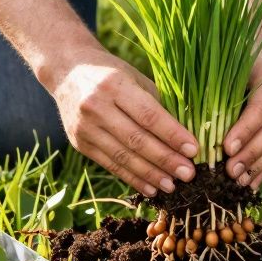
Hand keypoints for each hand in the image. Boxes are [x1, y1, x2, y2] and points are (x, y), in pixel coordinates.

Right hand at [47, 50, 197, 196]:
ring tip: (172, 185)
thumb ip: (158, 103)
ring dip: (150, 174)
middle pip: (136, 139)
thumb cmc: (111, 73)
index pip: (148, 115)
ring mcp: (85, 127)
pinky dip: (132, 179)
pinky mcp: (79, 144)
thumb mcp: (135, 77)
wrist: (67, 71)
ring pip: (123, 157)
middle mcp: (96, 106)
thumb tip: (185, 135)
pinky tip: (151, 188)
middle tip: (189, 173)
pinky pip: (110, 165)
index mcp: (114, 84)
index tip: (194, 150)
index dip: (172, 135)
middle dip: (165, 159)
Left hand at [222, 49, 261, 190]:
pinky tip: (250, 185)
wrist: (255, 54)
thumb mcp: (223, 67)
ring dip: (257, 166)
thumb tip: (192, 122)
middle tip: (231, 173)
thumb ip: (214, 90)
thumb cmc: (231, 58)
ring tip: (238, 183)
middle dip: (251, 154)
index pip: (261, 108)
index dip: (245, 130)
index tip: (226, 149)